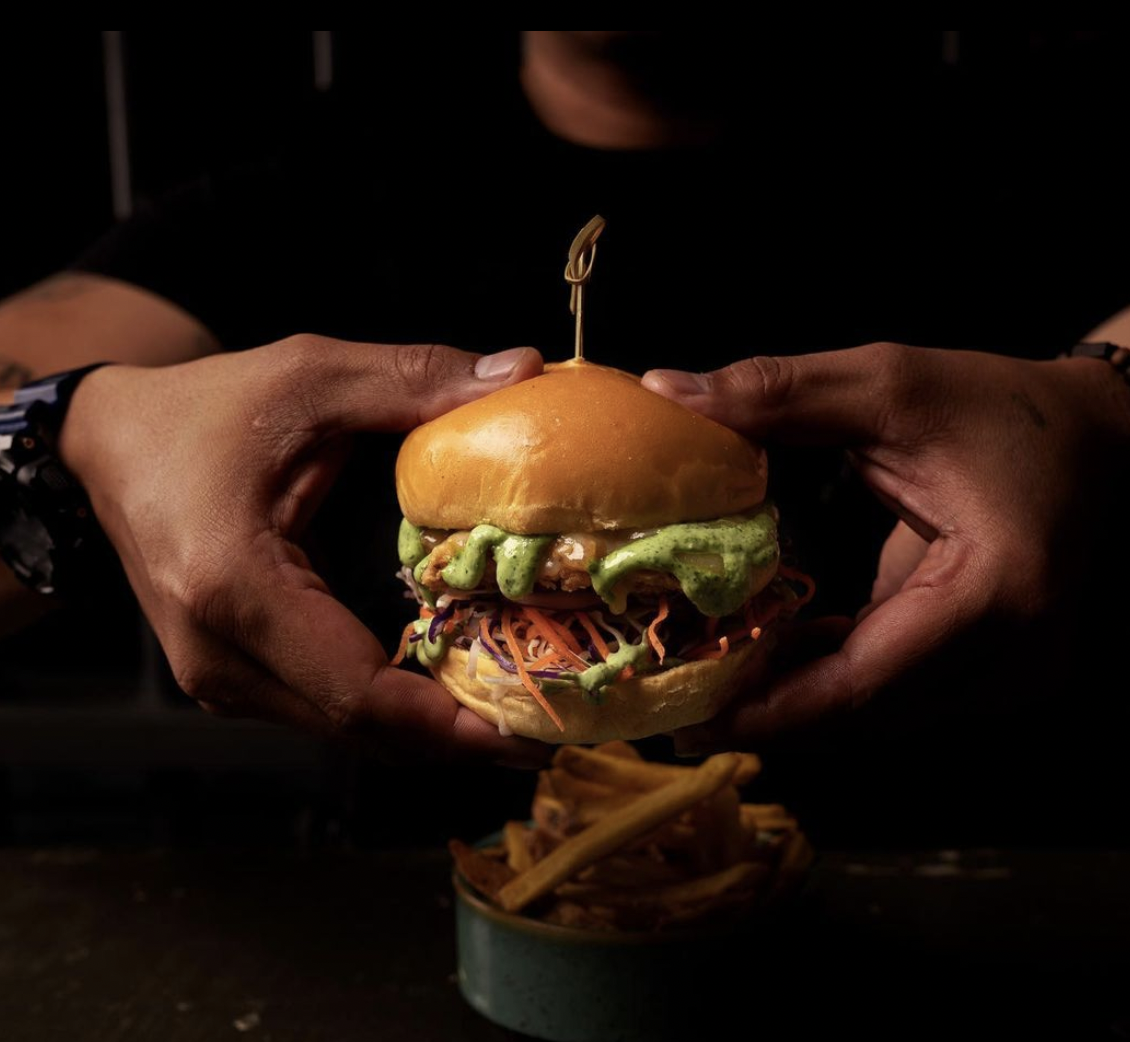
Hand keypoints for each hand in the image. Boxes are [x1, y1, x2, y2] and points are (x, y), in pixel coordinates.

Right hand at [59, 336, 548, 764]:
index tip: (528, 729)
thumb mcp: (311, 377)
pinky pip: (325, 709)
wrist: (112, 444)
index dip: (450, 724)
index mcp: (235, 587)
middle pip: (359, 728)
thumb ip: (415, 379)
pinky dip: (393, 710)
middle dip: (456, 739)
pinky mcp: (230, 675)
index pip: (358, 692)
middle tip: (547, 730)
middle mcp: (219, 655)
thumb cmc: (203, 409)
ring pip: (344, 730)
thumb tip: (524, 372)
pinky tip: (452, 695)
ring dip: (429, 731)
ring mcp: (219, 677)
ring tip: (516, 715)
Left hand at [644, 343, 1129, 745]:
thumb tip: (666, 390)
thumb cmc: (999, 406)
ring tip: (708, 680)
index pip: (864, 682)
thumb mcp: (887, 385)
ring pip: (877, 716)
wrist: (1093, 432)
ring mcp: (1007, 674)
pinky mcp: (989, 669)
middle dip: (769, 714)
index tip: (691, 712)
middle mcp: (1010, 656)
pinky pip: (895, 693)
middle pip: (865, 714)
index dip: (772, 707)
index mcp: (995, 593)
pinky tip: (772, 654)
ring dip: (795, 702)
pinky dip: (831, 679)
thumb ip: (777, 392)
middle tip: (678, 701)